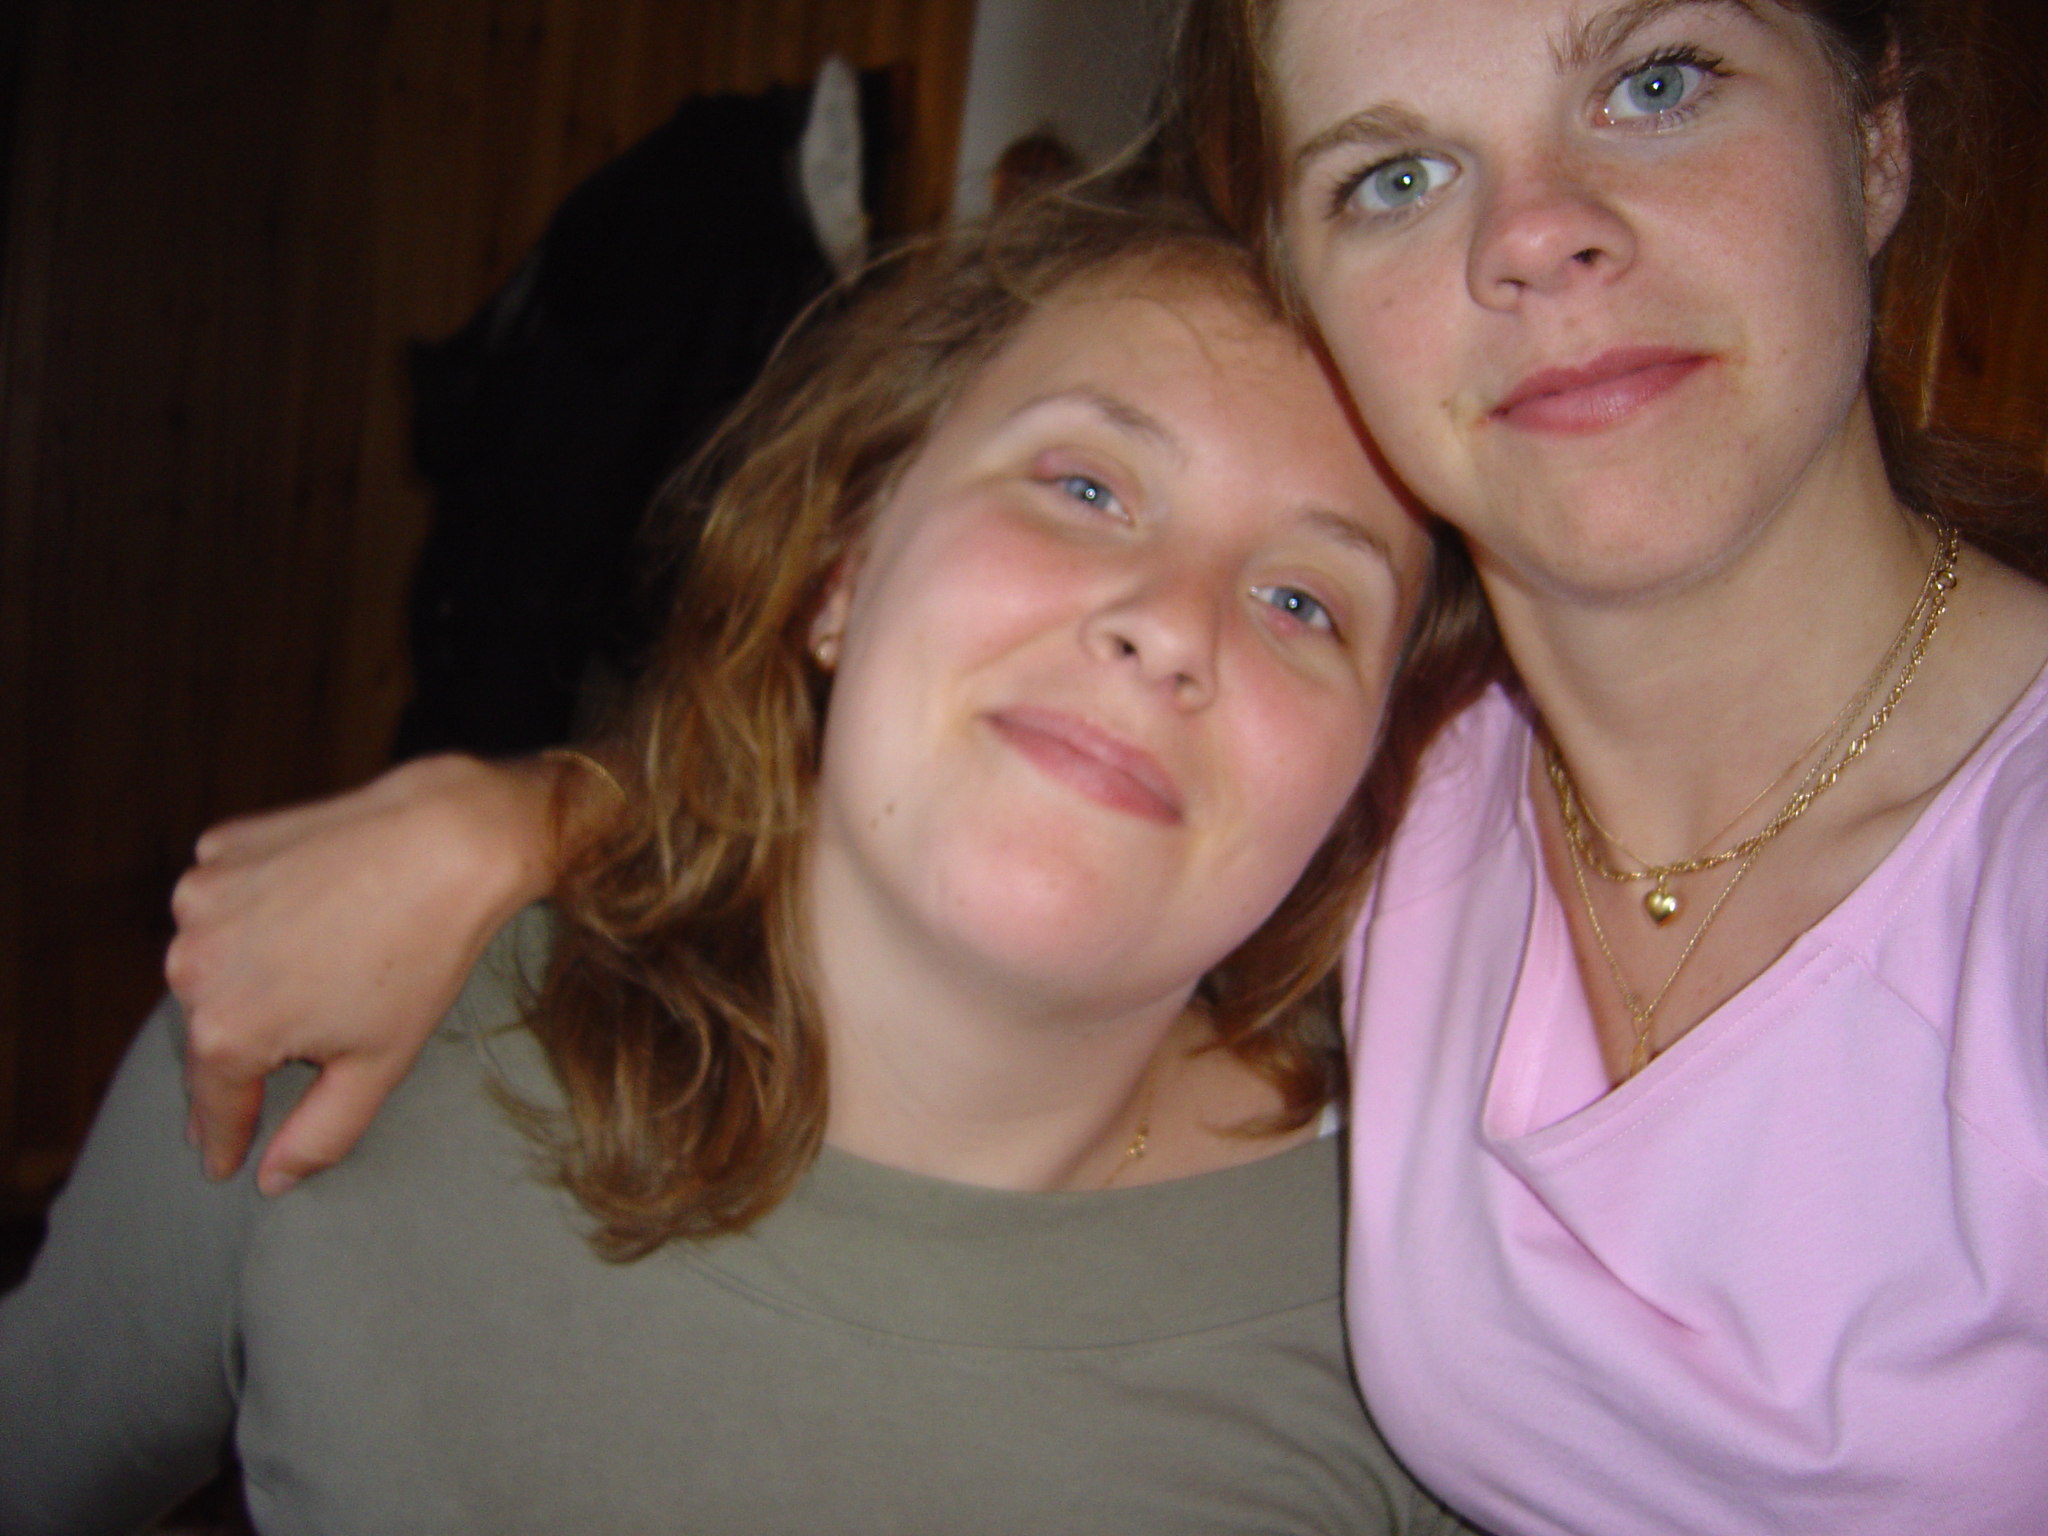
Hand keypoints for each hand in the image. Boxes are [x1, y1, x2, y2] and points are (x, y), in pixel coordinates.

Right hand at [167, 754, 557, 1192]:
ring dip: (247, 975)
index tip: (219, 1164)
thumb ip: (319, 1133)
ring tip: (314, 969)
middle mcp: (192, 967)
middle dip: (243, 1049)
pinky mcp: (220, 849)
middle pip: (212, 1028)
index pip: (214, 1103)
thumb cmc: (421, 958)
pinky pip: (226, 901)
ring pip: (214, 961)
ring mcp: (200, 901)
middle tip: (274, 1064)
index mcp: (226, 1030)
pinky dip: (254, 913)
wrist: (448, 842)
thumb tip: (271, 1179)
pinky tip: (308, 910)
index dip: (221, 1138)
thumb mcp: (377, 1065)